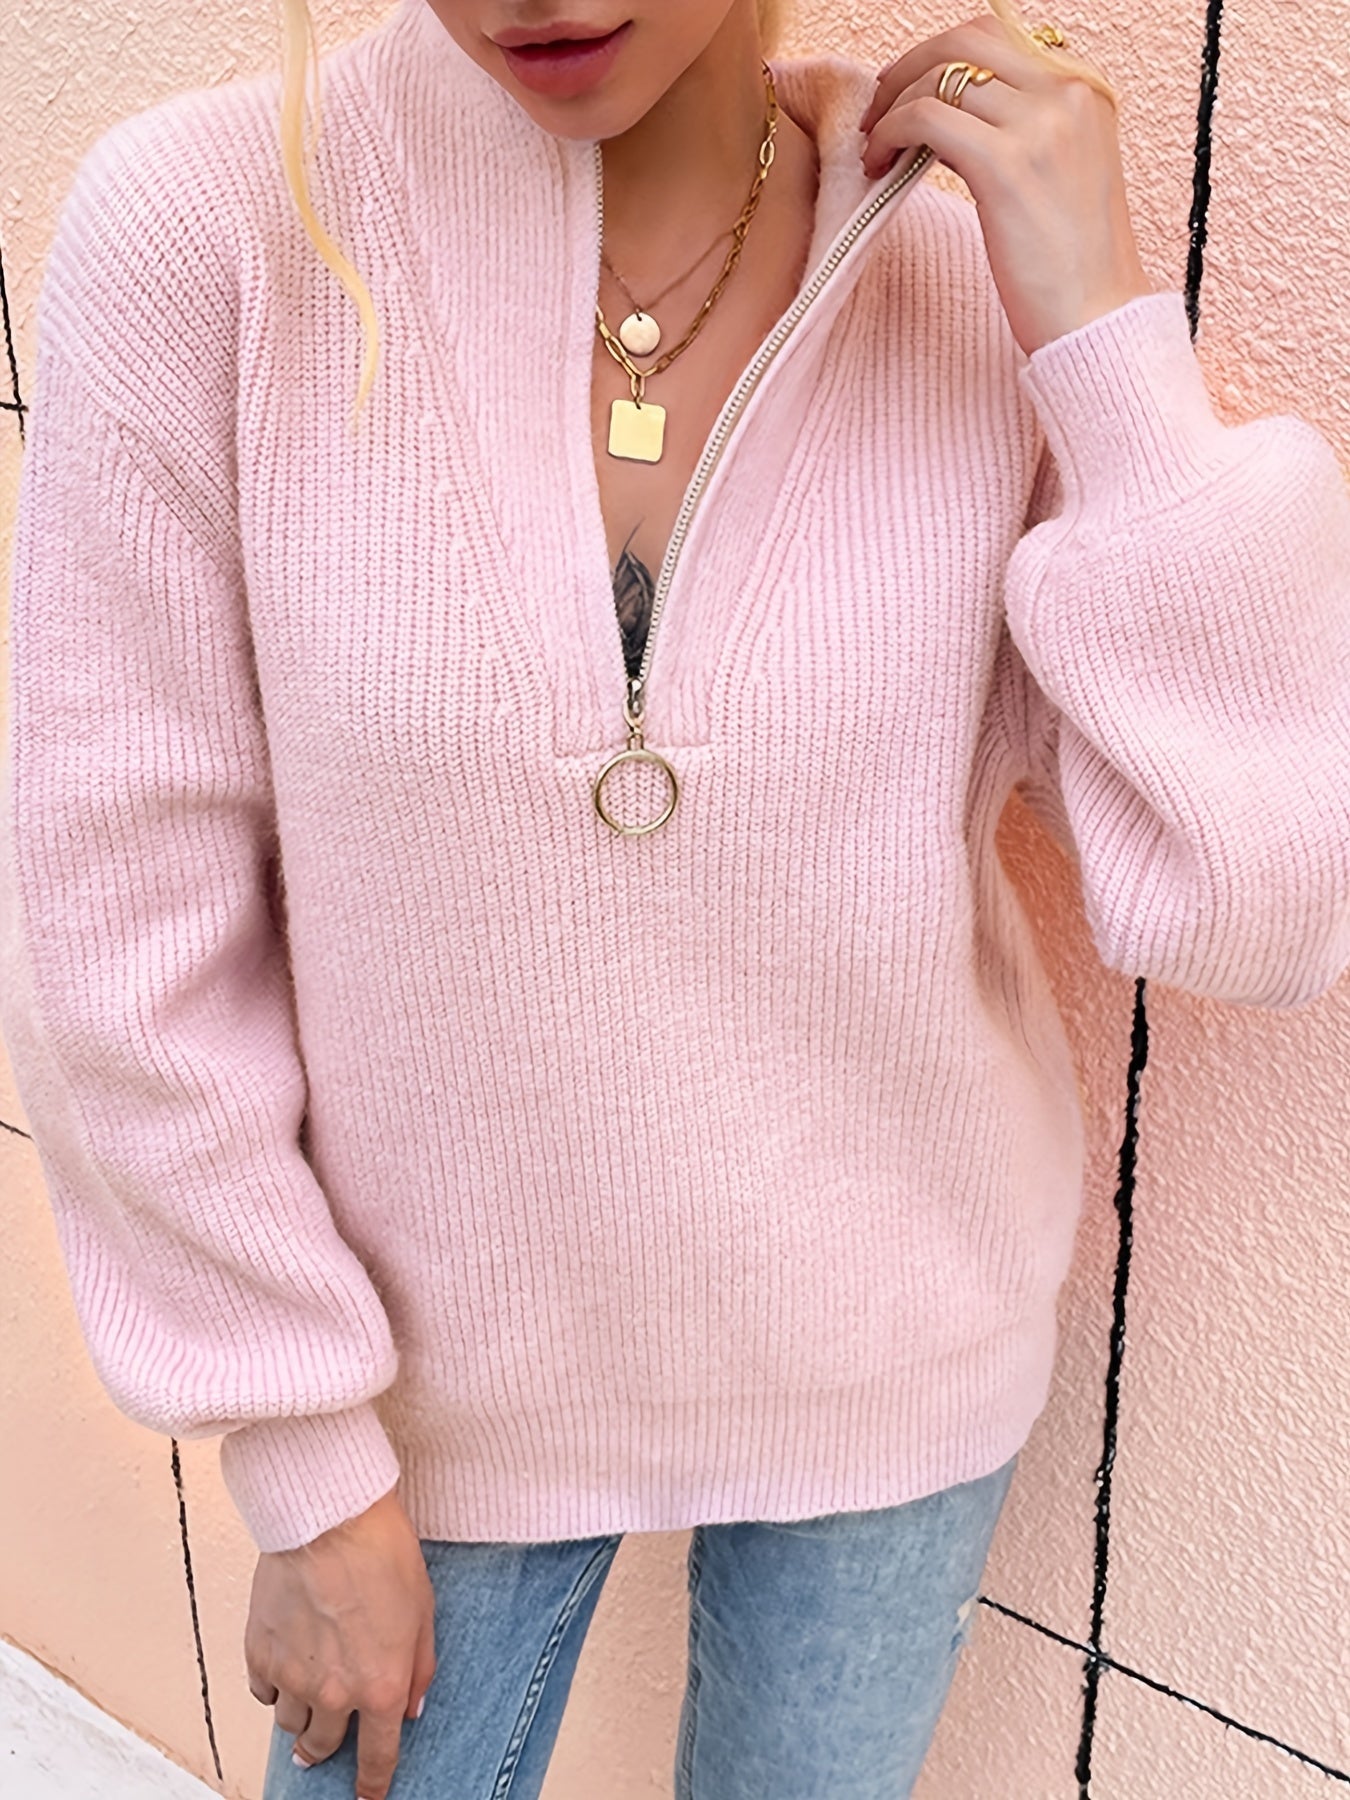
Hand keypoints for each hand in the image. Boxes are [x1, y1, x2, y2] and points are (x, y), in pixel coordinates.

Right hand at [244, 1487, 435, 1799]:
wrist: (330, 1518)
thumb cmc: (382, 1554)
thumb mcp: (424, 1612)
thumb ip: (420, 1668)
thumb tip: (412, 1706)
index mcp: (379, 1688)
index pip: (378, 1758)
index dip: (373, 1785)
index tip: (368, 1797)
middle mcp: (333, 1693)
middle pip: (323, 1747)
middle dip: (323, 1753)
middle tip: (319, 1750)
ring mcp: (292, 1677)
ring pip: (289, 1725)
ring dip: (299, 1719)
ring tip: (305, 1699)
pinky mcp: (259, 1653)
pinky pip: (262, 1693)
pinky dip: (272, 1688)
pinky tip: (283, 1667)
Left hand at [858, 14, 1153, 356]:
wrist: (1097, 319)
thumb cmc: (1076, 264)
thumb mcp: (1063, 169)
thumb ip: (1026, 126)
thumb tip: (953, 105)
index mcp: (1087, 87)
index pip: (1001, 35)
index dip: (943, 56)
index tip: (909, 91)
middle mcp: (1068, 92)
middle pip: (967, 38)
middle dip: (910, 65)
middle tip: (878, 107)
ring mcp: (1040, 125)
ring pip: (940, 74)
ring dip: (892, 103)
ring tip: (874, 144)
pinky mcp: (1006, 165)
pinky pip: (926, 117)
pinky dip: (891, 132)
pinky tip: (881, 163)